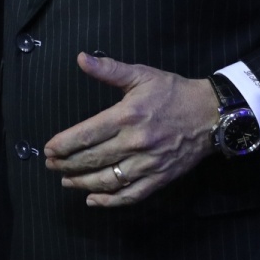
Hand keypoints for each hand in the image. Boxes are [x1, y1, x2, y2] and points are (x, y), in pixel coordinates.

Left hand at [43, 52, 215, 207]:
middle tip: (50, 165)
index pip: (88, 134)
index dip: (65, 144)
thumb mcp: (141, 74)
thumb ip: (109, 69)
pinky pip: (132, 194)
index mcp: (127, 116)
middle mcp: (135, 142)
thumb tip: (80, 58)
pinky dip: (110, 200)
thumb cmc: (173, 92)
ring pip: (109, 180)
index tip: (48, 149)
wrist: (211, 114)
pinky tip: (94, 199)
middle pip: (94, 159)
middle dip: (68, 164)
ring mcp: (149, 163)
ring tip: (65, 181)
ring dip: (83, 183)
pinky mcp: (160, 178)